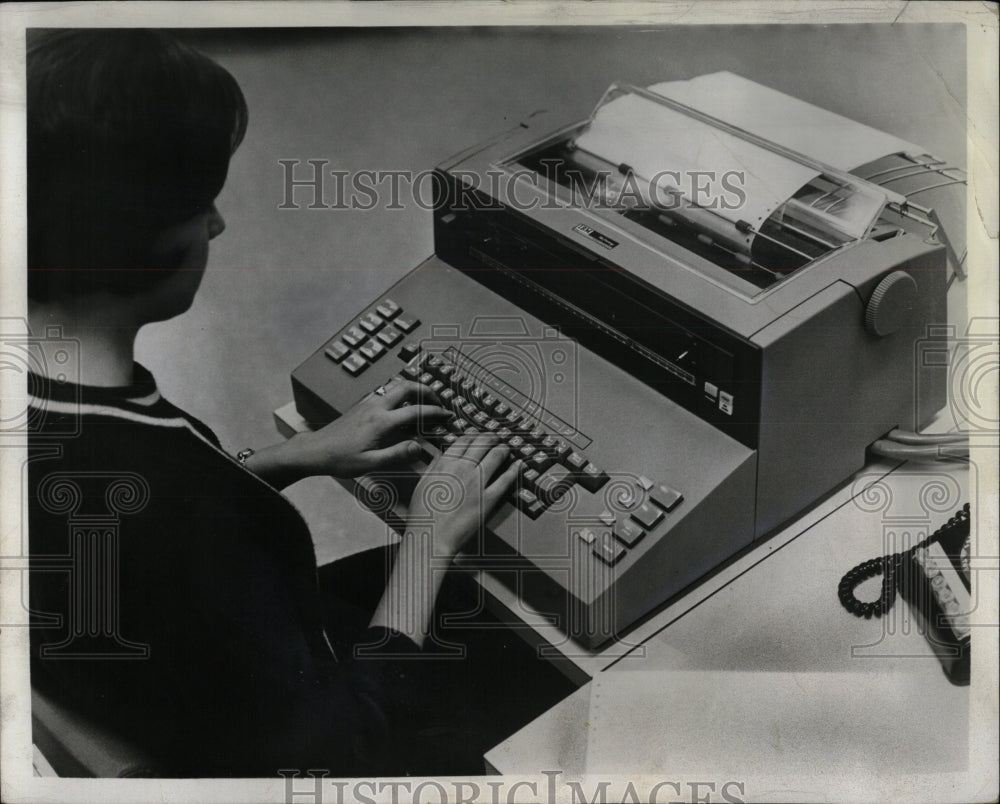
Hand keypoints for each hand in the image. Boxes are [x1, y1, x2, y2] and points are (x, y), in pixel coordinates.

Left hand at [297, 378, 450, 477]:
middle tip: (438, 401)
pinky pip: (387, 393)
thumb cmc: (340, 458)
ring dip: (414, 390)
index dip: (435, 412)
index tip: (447, 414)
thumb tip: (418, 446)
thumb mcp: (370, 463)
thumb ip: (397, 454)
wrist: (315, 450)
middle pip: (407, 387)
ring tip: (424, 402)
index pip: (416, 411)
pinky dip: (401, 395)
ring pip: (396, 386)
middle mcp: (376, 407)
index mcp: (381, 422)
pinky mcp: (362, 405)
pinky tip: (403, 408)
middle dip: (427, 390)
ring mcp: (368, 403)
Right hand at [406, 433, 521, 557]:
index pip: (464, 441)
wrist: (431, 537)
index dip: (474, 435)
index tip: (478, 435)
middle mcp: (463, 469)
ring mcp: (477, 484)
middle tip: (496, 438)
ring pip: (496, 457)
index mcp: (445, 465)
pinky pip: (505, 480)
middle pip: (482, 444)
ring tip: (507, 447)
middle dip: (491, 438)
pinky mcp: (488, 500)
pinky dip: (514, 470)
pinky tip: (518, 464)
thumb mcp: (422, 484)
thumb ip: (434, 467)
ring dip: (503, 448)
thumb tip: (441, 454)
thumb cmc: (424, 516)